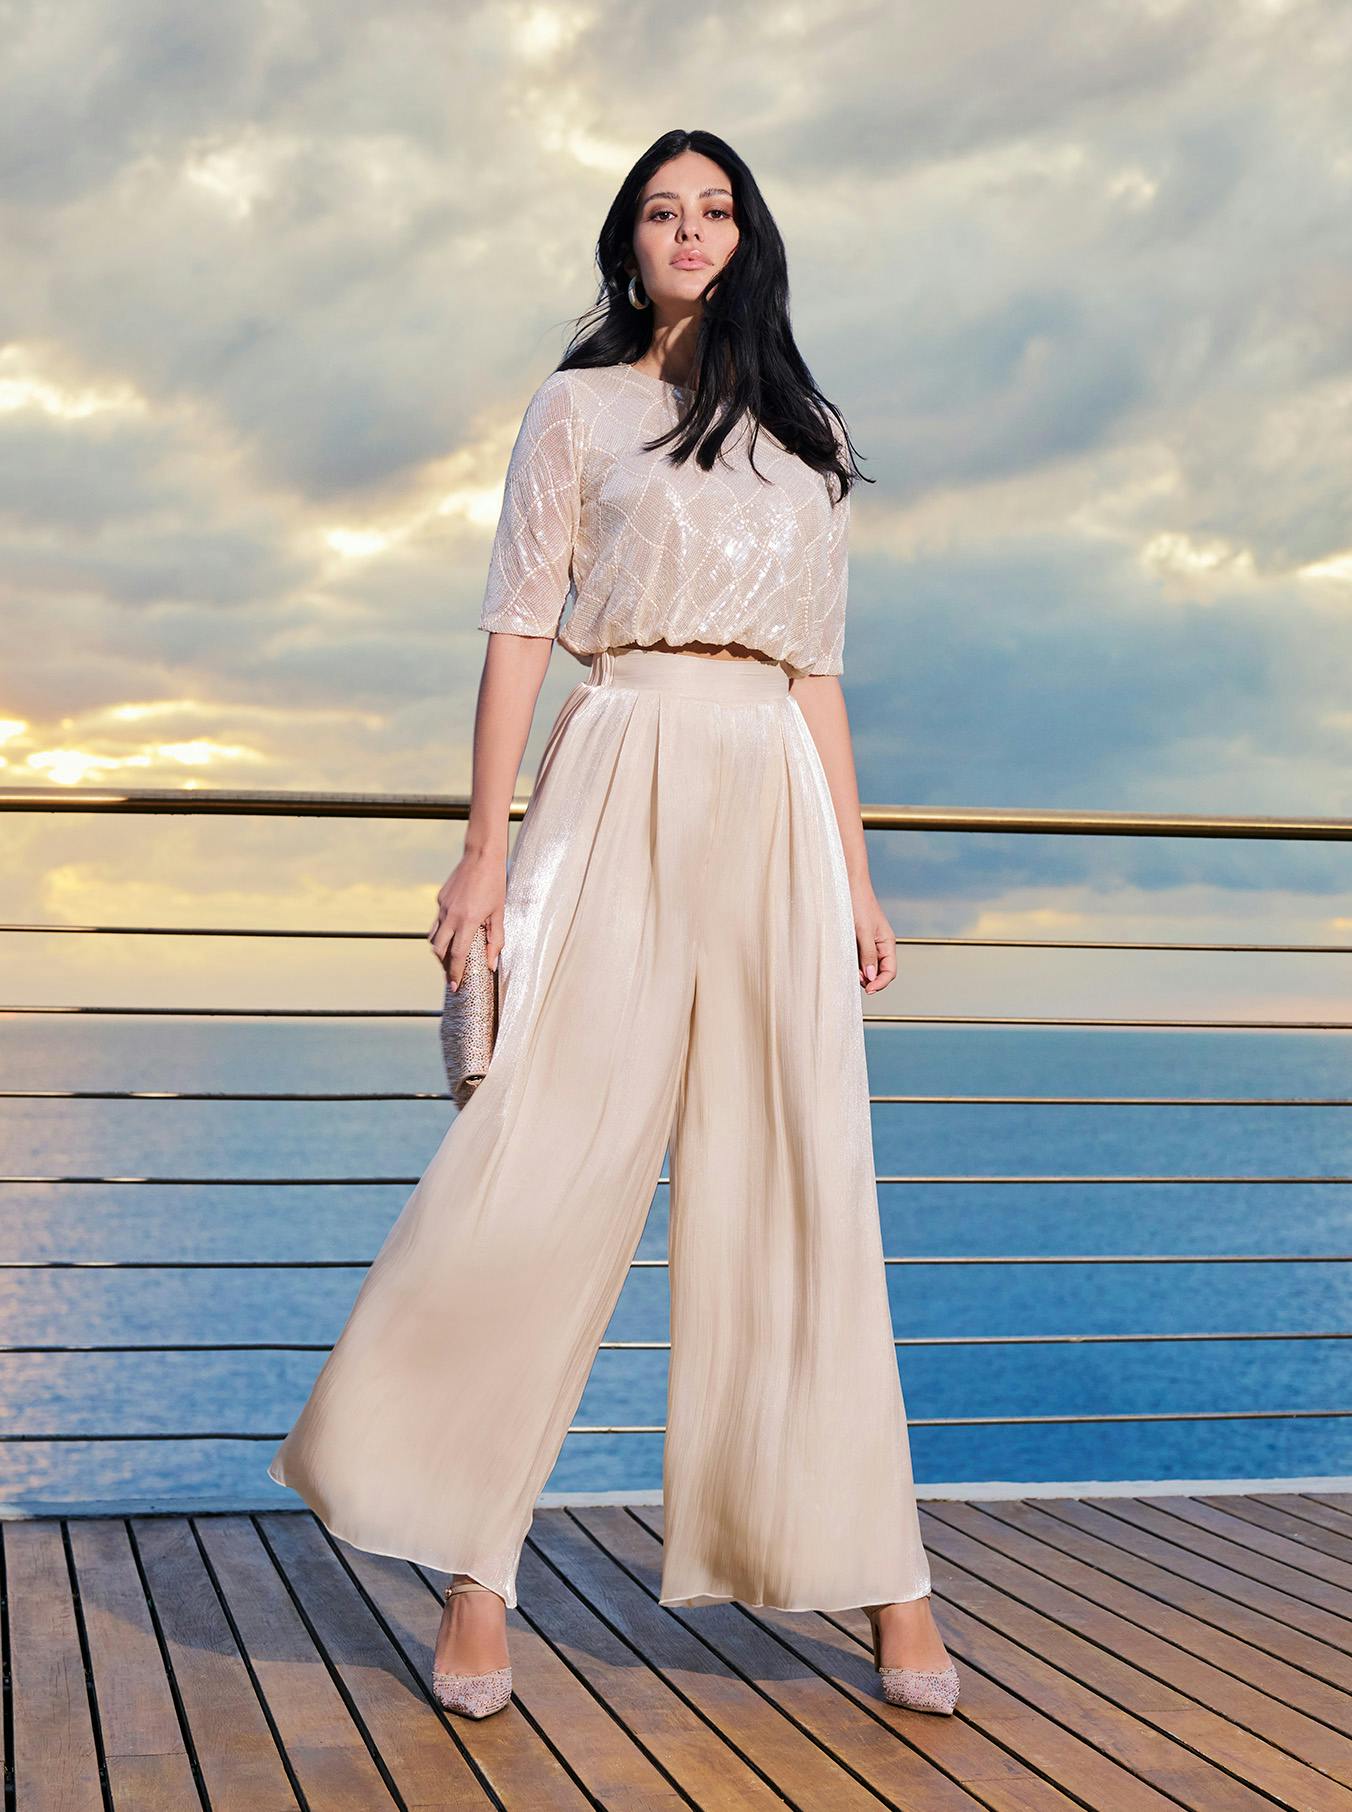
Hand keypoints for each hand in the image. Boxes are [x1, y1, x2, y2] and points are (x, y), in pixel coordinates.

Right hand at [428, 851, 505, 990]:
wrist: (481, 855)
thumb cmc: (494, 883)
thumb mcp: (499, 913)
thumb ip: (495, 940)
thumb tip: (490, 964)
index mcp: (467, 921)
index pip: (457, 955)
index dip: (455, 973)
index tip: (455, 986)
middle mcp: (450, 916)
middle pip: (439, 950)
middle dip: (444, 965)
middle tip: (452, 974)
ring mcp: (442, 907)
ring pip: (433, 936)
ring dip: (440, 950)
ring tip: (450, 957)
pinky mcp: (440, 899)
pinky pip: (437, 921)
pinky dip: (442, 931)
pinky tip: (454, 931)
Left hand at [852, 882, 896, 994]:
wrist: (847, 886)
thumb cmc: (858, 904)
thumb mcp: (863, 932)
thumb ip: (868, 955)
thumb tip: (871, 977)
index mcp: (887, 943)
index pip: (889, 971)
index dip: (880, 983)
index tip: (868, 990)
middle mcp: (880, 946)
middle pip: (879, 972)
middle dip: (869, 979)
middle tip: (854, 978)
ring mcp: (869, 944)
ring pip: (867, 967)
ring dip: (859, 972)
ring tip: (849, 969)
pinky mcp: (857, 941)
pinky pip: (858, 958)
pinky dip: (853, 964)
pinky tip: (845, 961)